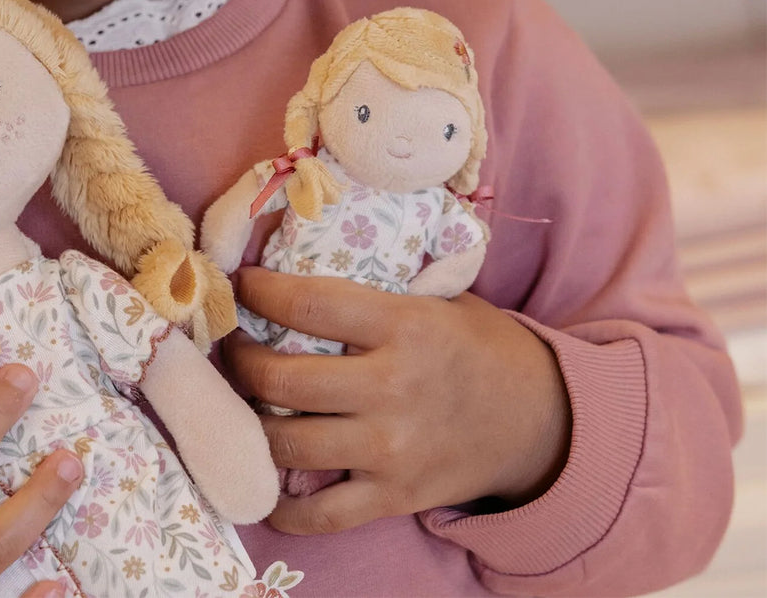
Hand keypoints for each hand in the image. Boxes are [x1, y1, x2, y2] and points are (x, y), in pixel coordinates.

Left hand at [223, 268, 570, 535]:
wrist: (539, 420)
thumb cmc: (476, 345)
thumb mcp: (436, 298)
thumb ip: (374, 289)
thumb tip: (294, 259)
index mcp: (404, 326)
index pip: (306, 304)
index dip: (259, 293)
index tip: (241, 286)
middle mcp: (392, 388)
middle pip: (281, 380)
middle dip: (241, 359)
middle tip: (233, 345)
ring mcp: (391, 450)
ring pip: (286, 445)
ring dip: (250, 422)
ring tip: (244, 399)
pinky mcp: (395, 498)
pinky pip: (319, 514)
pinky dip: (280, 506)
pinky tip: (264, 480)